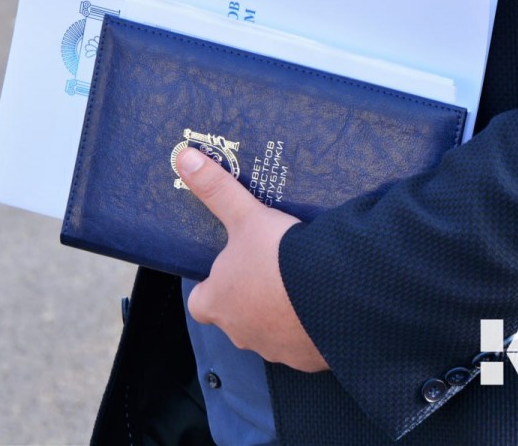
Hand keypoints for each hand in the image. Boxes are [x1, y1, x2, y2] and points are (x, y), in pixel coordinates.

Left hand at [176, 147, 328, 372]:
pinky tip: (323, 303)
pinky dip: (308, 327)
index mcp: (217, 303)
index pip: (200, 301)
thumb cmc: (278, 259)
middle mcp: (239, 332)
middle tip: (271, 270)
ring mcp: (273, 349)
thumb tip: (184, 158)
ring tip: (300, 283)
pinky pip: (302, 344)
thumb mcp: (245, 217)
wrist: (333, 294)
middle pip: (235, 317)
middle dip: (250, 298)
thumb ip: (217, 191)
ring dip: (280, 313)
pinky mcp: (306, 359)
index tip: (229, 269)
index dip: (211, 286)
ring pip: (270, 331)